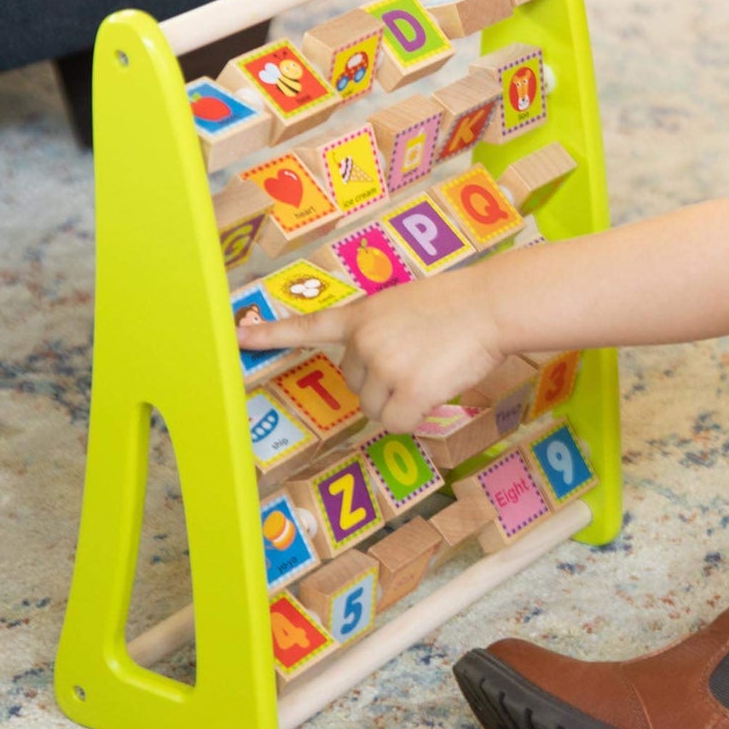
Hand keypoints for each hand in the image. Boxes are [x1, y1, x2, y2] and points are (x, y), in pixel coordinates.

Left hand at [235, 272, 505, 433]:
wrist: (490, 305)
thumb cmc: (459, 304)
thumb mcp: (405, 305)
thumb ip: (381, 332)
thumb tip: (379, 371)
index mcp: (361, 316)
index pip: (307, 327)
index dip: (270, 334)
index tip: (237, 337)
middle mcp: (363, 343)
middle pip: (356, 386)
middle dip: (383, 383)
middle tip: (419, 359)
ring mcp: (384, 367)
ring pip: (377, 409)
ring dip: (402, 400)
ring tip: (434, 368)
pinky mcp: (407, 390)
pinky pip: (397, 424)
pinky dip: (417, 416)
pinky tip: (437, 389)